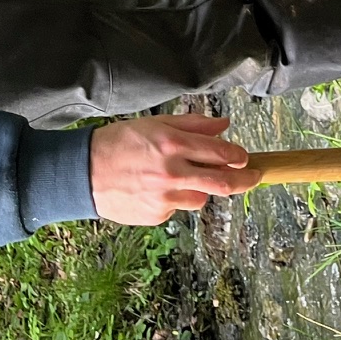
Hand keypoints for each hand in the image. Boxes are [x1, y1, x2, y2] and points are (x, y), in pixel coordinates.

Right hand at [89, 115, 260, 225]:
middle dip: (246, 181)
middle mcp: (173, 172)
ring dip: (201, 188)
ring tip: (178, 177)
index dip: (240, 156)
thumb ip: (194, 125)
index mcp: (173, 144)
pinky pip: (178, 208)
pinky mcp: (157, 216)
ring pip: (202, 198)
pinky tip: (154, 188)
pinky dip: (175, 199)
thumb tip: (225, 125)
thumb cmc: (121, 142)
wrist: (84, 172)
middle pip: (224, 182)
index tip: (247, 158)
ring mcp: (165, 197)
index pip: (221, 152)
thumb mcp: (156, 124)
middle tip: (255, 177)